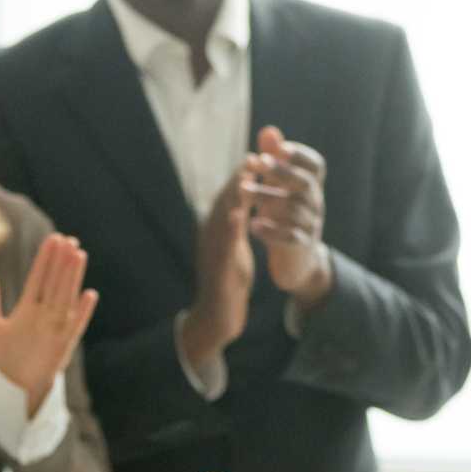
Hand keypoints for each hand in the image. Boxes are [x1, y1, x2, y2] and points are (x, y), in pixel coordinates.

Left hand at [0, 234, 98, 416]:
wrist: (11, 390)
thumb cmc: (0, 360)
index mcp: (27, 308)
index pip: (38, 278)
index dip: (45, 260)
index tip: (53, 239)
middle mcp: (44, 315)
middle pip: (55, 283)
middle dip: (61, 262)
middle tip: (68, 239)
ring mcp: (55, 329)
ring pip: (65, 297)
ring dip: (72, 277)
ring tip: (78, 255)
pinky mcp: (62, 346)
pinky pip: (75, 326)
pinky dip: (82, 312)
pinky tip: (89, 295)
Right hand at [184, 170, 254, 365]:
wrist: (217, 317)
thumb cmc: (229, 279)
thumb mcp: (235, 246)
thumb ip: (239, 223)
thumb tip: (244, 200)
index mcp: (219, 229)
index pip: (231, 197)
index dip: (243, 175)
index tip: (258, 155)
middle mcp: (211, 235)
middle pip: (225, 201)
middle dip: (239, 177)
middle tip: (254, 155)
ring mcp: (212, 251)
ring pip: (222, 218)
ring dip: (233, 196)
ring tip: (246, 177)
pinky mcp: (217, 269)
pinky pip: (223, 246)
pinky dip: (229, 228)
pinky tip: (238, 214)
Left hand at [246, 126, 332, 307]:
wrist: (296, 260)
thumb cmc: (283, 215)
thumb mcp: (278, 187)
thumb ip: (274, 160)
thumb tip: (269, 130)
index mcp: (311, 186)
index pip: (316, 166)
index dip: (301, 155)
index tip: (281, 148)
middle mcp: (315, 204)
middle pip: (306, 184)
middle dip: (282, 171)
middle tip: (258, 161)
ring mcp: (311, 226)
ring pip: (293, 209)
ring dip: (266, 197)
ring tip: (242, 190)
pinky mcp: (301, 246)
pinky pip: (290, 237)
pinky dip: (272, 230)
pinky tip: (253, 224)